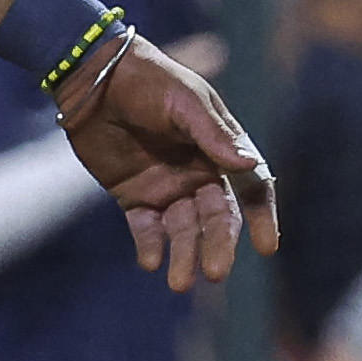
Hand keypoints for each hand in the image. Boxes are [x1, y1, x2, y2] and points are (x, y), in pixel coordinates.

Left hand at [57, 32, 278, 288]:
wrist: (94, 78)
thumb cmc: (148, 81)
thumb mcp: (185, 102)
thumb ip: (213, 134)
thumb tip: (249, 165)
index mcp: (220, 150)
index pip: (251, 189)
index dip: (261, 217)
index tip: (267, 246)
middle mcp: (199, 174)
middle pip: (216, 217)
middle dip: (218, 245)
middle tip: (215, 272)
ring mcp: (166, 187)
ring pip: (183, 230)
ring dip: (184, 255)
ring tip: (179, 282)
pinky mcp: (133, 197)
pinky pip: (146, 229)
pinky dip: (150, 246)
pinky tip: (150, 262)